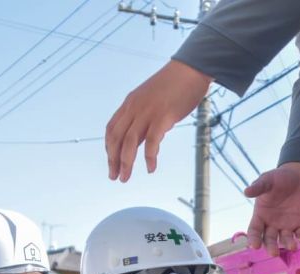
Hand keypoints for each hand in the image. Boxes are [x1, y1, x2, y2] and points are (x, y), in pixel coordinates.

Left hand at [106, 60, 212, 181]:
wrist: (191, 70)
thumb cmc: (175, 85)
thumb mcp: (151, 98)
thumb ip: (144, 116)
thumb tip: (144, 136)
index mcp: (130, 103)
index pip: (111, 128)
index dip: (108, 147)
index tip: (111, 162)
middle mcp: (134, 108)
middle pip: (116, 138)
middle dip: (112, 160)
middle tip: (114, 176)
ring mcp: (148, 112)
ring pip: (129, 142)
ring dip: (125, 163)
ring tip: (125, 178)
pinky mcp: (163, 117)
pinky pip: (152, 141)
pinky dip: (149, 157)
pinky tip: (150, 168)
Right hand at [243, 162, 299, 255]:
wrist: (298, 177)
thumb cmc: (278, 179)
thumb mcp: (268, 180)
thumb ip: (258, 187)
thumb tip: (246, 191)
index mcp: (261, 215)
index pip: (254, 231)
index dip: (253, 239)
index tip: (254, 246)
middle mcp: (272, 224)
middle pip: (269, 240)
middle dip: (271, 247)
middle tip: (274, 253)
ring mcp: (287, 225)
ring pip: (286, 239)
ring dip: (289, 244)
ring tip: (293, 246)